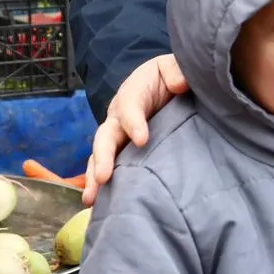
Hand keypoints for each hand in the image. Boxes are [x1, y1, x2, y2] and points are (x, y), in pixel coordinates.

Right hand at [81, 54, 189, 205]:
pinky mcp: (123, 151)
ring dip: (95, 176)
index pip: (130, 106)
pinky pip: (110, 167)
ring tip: (92, 199)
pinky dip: (102, 185)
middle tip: (103, 177)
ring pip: (101, 155)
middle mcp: (119, 115)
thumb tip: (181, 83)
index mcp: (133, 92)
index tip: (142, 140)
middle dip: (103, 157)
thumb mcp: (173, 66)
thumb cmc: (171, 75)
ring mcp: (118, 135)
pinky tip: (101, 207)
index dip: (134, 122)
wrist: (170, 83)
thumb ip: (176, 71)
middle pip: (106, 135)